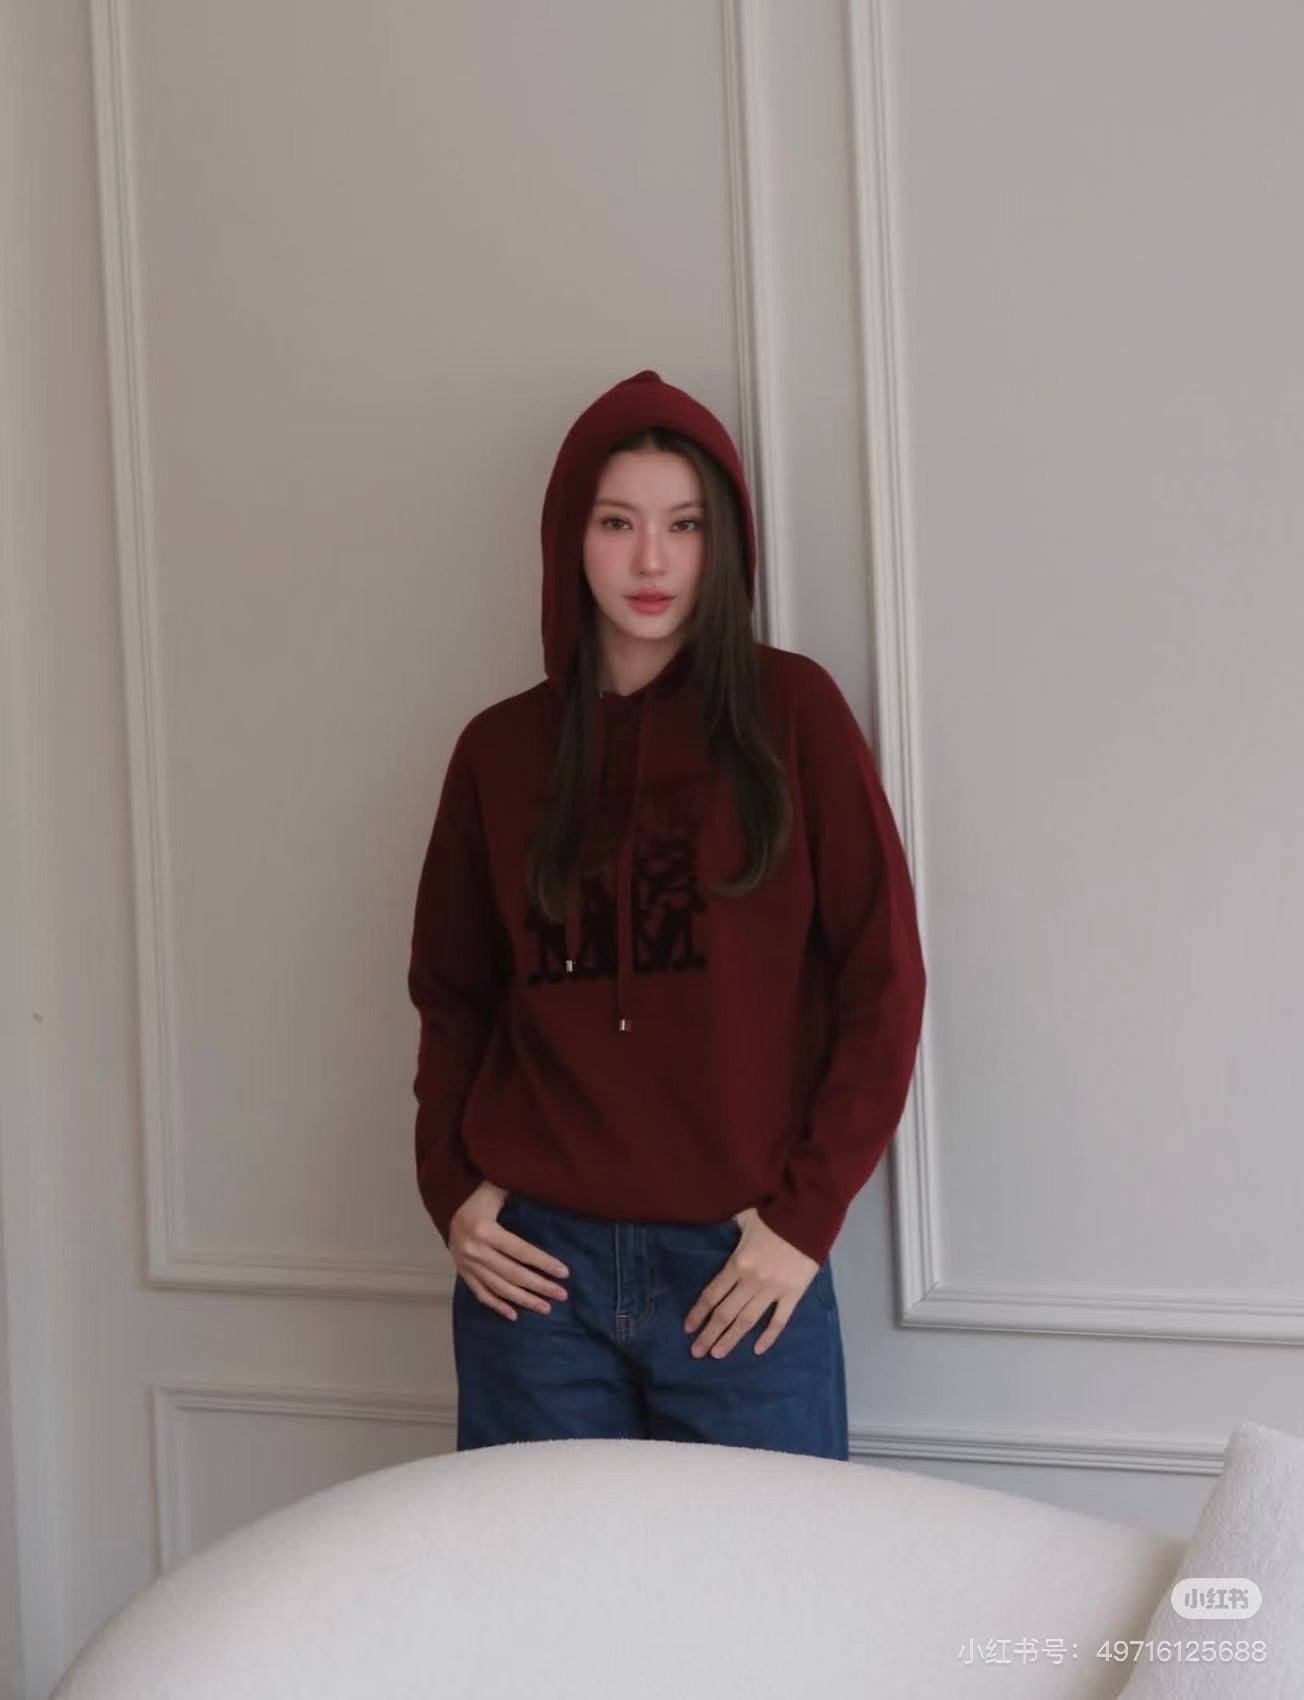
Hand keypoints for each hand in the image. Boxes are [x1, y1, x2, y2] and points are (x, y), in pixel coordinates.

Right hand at [449, 1181, 569, 1321]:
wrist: (447, 1205)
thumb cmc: (479, 1195)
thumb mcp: (496, 1189)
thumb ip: (518, 1190)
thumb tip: (549, 1188)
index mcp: (484, 1230)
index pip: (520, 1251)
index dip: (543, 1263)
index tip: (564, 1273)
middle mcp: (474, 1250)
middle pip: (512, 1273)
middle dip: (539, 1286)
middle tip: (562, 1295)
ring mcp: (467, 1264)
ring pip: (499, 1287)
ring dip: (524, 1300)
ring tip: (545, 1308)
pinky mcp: (463, 1272)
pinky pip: (480, 1293)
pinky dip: (497, 1305)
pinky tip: (514, 1315)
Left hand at [683, 1207, 820, 1357]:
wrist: (808, 1218)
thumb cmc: (773, 1215)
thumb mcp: (744, 1218)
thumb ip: (729, 1228)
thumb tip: (717, 1228)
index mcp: (737, 1264)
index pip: (712, 1295)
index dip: (698, 1313)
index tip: (688, 1328)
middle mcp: (751, 1281)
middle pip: (725, 1313)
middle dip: (709, 1334)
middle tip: (697, 1352)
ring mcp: (773, 1290)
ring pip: (747, 1321)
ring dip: (730, 1339)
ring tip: (717, 1355)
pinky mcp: (793, 1295)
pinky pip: (779, 1320)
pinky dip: (768, 1337)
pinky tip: (757, 1350)